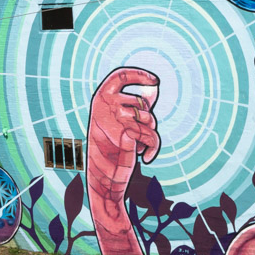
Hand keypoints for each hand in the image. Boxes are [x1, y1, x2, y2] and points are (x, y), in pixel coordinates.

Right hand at [87, 67, 159, 192]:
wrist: (102, 179)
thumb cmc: (109, 150)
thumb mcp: (116, 123)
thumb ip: (130, 106)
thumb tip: (152, 90)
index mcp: (99, 99)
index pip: (120, 76)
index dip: (139, 75)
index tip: (155, 80)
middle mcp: (105, 105)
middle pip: (141, 103)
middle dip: (146, 120)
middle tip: (136, 137)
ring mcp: (115, 118)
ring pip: (149, 119)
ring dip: (148, 134)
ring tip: (135, 147)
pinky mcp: (126, 133)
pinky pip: (152, 136)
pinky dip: (152, 148)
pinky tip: (145, 157)